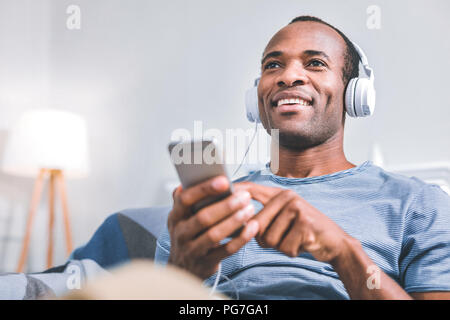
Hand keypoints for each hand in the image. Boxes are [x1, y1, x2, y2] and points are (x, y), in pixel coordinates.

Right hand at [167, 176, 259, 279]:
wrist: (183, 268)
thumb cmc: (188, 235)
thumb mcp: (182, 218)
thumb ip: (186, 199)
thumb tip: (191, 179)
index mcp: (175, 217)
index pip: (185, 199)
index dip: (204, 189)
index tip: (224, 180)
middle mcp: (180, 233)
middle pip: (203, 217)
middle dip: (226, 205)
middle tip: (245, 196)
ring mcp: (192, 250)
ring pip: (214, 234)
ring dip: (235, 220)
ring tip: (250, 208)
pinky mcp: (206, 263)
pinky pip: (226, 250)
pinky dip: (241, 238)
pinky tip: (252, 227)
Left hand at [234, 182, 353, 262]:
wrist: (334, 241)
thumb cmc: (301, 232)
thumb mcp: (281, 220)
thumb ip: (261, 218)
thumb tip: (234, 223)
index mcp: (279, 194)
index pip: (251, 189)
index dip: (235, 191)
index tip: (218, 194)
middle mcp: (287, 196)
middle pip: (256, 225)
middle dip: (265, 240)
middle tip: (283, 237)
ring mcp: (297, 207)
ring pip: (269, 239)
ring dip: (280, 246)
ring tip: (293, 239)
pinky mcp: (305, 223)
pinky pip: (284, 247)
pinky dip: (292, 251)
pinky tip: (303, 243)